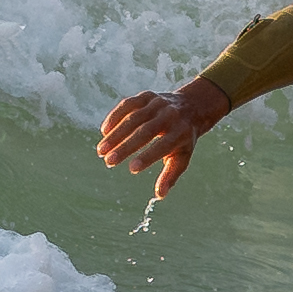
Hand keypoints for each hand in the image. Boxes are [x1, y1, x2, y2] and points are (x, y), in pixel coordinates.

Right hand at [94, 89, 209, 208]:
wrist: (192, 106)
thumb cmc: (183, 139)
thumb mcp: (182, 157)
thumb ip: (170, 175)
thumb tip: (159, 195)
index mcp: (181, 132)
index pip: (163, 145)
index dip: (148, 157)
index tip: (132, 169)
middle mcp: (170, 115)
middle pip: (145, 131)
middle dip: (125, 147)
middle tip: (108, 162)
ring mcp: (157, 103)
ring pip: (133, 118)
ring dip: (115, 134)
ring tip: (101, 151)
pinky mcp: (146, 96)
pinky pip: (128, 105)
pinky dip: (114, 117)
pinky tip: (104, 132)